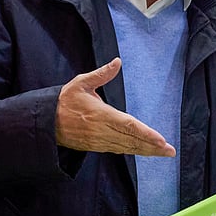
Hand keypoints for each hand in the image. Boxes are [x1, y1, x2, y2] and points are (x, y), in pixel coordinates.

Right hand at [56, 58, 175, 156]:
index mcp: (101, 114)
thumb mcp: (81, 83)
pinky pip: (118, 150)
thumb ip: (101, 75)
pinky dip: (133, 151)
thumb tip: (117, 62)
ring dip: (146, 151)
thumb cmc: (64, 101)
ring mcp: (99, 140)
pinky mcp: (96, 146)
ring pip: (127, 147)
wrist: (45, 122)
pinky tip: (145, 151)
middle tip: (170, 151)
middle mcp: (102, 130)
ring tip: (163, 153)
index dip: (146, 134)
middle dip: (152, 147)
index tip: (161, 140)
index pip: (129, 126)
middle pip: (132, 140)